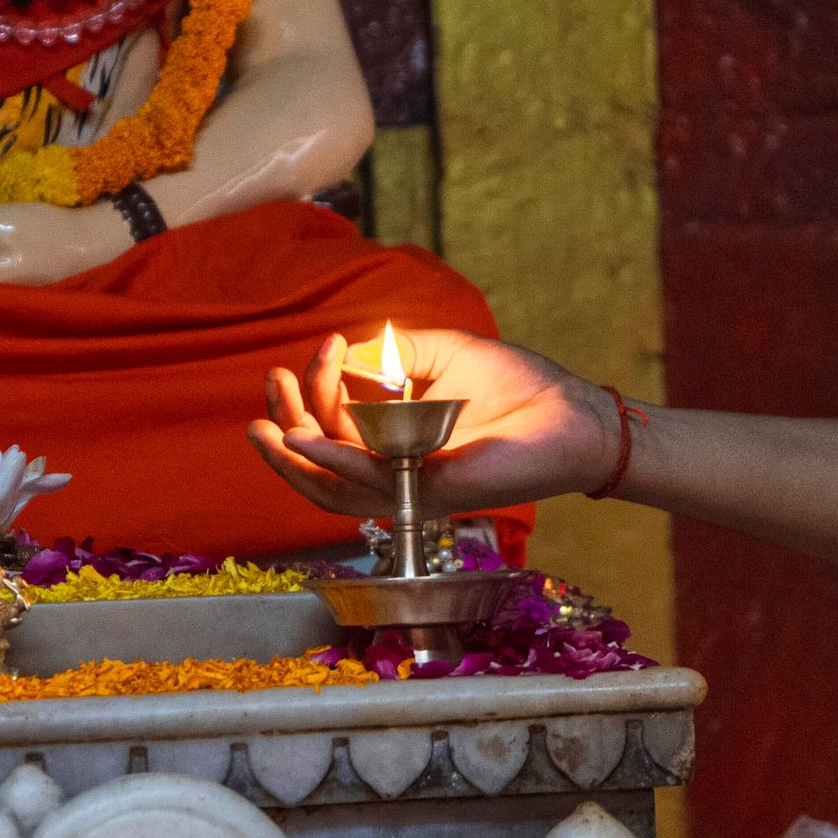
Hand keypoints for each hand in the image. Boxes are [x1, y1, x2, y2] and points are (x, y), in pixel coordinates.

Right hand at [245, 327, 619, 519]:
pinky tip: (307, 439)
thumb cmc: (518, 386)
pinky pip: (371, 484)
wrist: (569, 414)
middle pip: (320, 463)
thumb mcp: (446, 352)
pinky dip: (335, 462)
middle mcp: (397, 468)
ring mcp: (411, 485)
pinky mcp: (430, 492)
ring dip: (295, 454)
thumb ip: (398, 349)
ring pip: (333, 485)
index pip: (334, 425)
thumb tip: (354, 348)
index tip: (329, 345)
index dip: (316, 388)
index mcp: (396, 439)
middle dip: (285, 424)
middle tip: (271, 385)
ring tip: (268, 424)